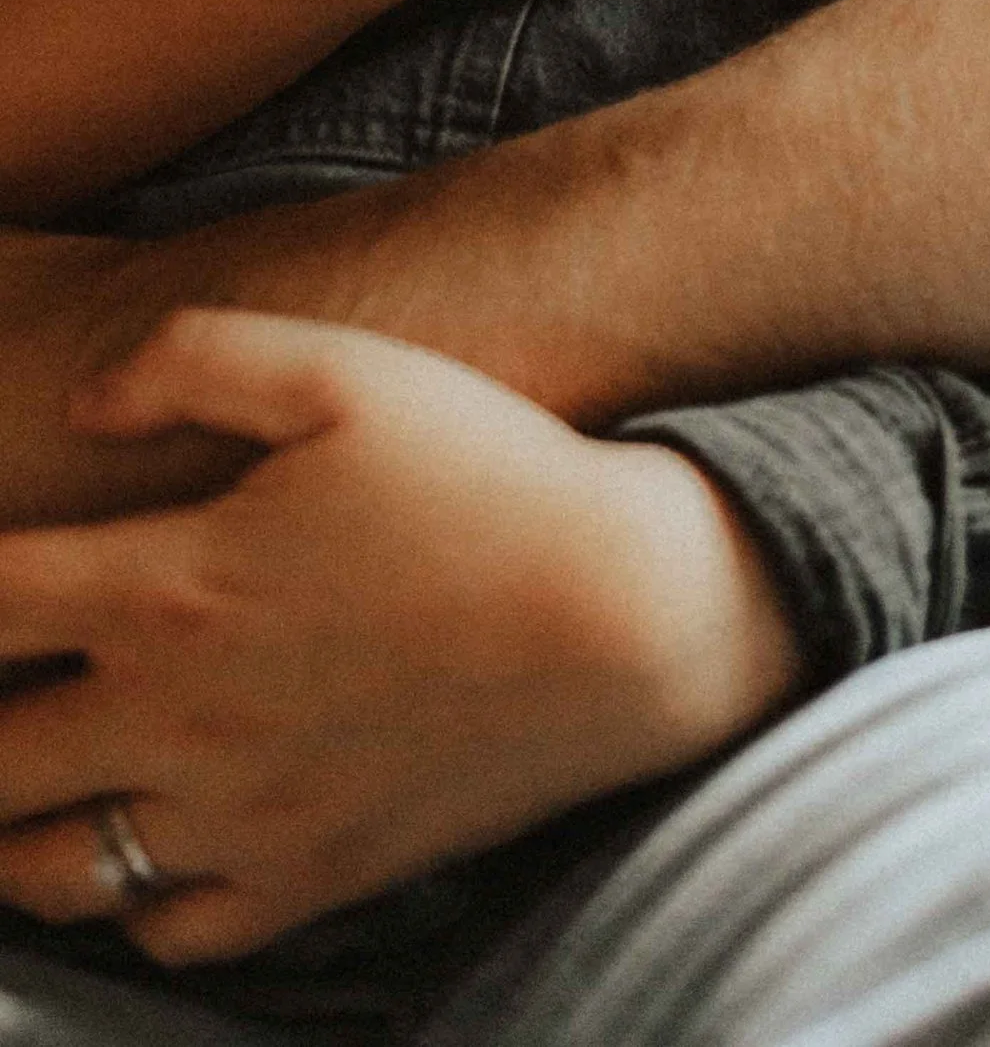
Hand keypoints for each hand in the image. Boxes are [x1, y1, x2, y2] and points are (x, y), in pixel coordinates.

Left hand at [0, 308, 800, 960]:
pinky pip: (165, 930)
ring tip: (35, 773)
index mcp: (169, 589)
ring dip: (15, 828)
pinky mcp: (308, 878)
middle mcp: (179, 720)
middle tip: (8, 681)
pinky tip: (145, 838)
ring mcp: (240, 816)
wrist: (628, 612)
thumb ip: (193, 359)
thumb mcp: (347, 369)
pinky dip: (129, 898)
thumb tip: (85, 402)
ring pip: (52, 870)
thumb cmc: (490, 471)